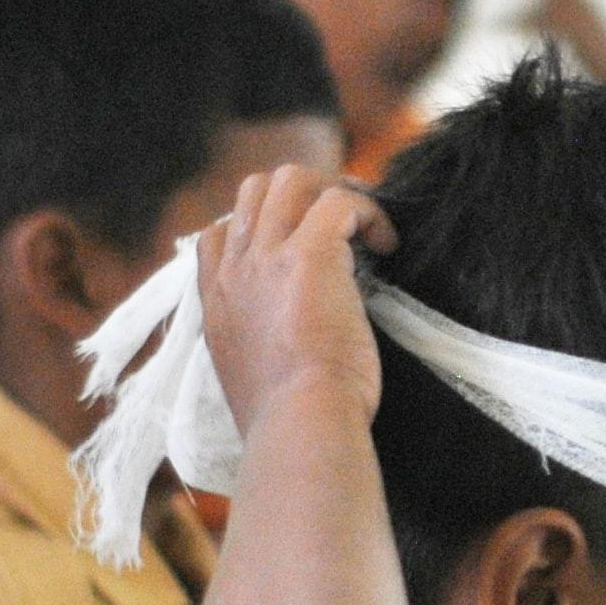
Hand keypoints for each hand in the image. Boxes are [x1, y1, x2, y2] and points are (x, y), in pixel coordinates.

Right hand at [198, 166, 397, 436]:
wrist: (299, 425)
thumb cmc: (288, 420)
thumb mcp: (250, 378)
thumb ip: (258, 344)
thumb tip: (288, 336)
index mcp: (216, 301)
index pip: (220, 234)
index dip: (263, 229)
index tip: (301, 249)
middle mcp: (235, 270)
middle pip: (255, 191)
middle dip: (302, 196)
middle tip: (345, 226)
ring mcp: (267, 257)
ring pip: (291, 179)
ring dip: (334, 193)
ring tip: (366, 226)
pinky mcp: (310, 255)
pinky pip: (339, 201)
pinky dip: (369, 213)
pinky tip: (388, 244)